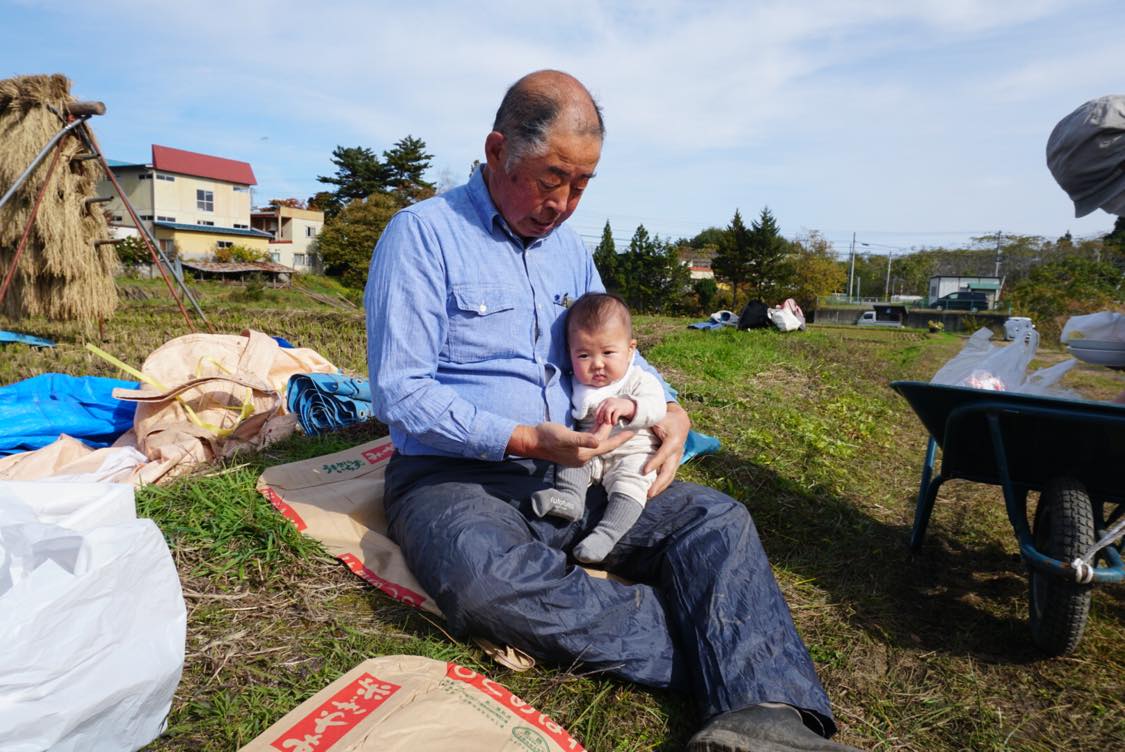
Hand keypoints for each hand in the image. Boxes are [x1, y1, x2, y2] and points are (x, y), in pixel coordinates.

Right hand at [507, 422, 634, 466]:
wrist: (531, 441)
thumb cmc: (547, 436)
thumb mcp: (565, 436)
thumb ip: (582, 439)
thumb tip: (597, 442)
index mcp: (584, 454)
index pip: (607, 446)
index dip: (621, 439)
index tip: (633, 432)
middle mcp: (583, 456)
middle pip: (603, 444)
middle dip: (613, 433)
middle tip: (622, 420)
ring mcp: (577, 454)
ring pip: (596, 442)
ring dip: (604, 432)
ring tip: (612, 421)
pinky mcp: (572, 449)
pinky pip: (589, 441)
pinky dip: (595, 433)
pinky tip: (596, 426)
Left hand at [595, 396, 635, 426]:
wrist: (628, 405)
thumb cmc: (616, 408)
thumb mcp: (609, 407)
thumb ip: (603, 411)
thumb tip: (595, 419)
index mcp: (605, 401)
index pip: (598, 408)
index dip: (596, 415)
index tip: (597, 421)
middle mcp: (609, 401)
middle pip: (602, 410)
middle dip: (601, 417)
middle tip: (601, 423)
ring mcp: (615, 404)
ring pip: (607, 411)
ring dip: (606, 418)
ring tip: (608, 423)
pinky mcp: (620, 408)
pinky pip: (615, 414)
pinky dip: (614, 419)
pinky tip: (614, 423)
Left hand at [643, 402, 691, 496]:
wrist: (681, 421)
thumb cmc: (665, 418)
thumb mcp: (656, 417)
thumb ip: (643, 421)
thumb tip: (625, 424)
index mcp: (673, 439)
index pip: (663, 454)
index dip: (654, 463)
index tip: (644, 471)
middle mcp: (677, 451)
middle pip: (669, 470)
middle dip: (659, 483)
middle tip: (648, 493)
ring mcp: (678, 458)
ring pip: (670, 475)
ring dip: (660, 487)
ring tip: (648, 495)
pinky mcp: (675, 462)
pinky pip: (670, 475)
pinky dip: (662, 484)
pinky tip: (653, 491)